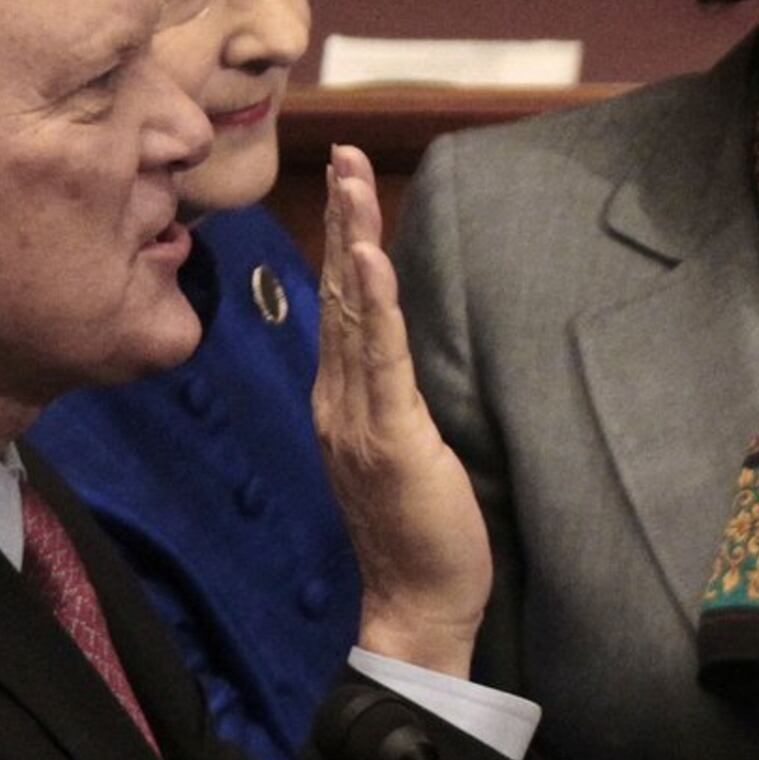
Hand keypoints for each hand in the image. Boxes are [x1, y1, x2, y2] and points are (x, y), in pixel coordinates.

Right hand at [313, 143, 489, 674]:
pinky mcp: (389, 435)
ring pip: (352, 312)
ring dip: (352, 238)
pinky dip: (373, 301)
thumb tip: (408, 368)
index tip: (345, 185)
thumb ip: (398, 407)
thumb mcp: (409, 456)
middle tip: (343, 153)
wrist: (415, 606)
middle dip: (340, 219)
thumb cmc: (421, 538)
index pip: (340, 310)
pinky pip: (379, 356)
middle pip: (336, 294)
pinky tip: (367, 256)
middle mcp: (337, 402)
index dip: (340, 245)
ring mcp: (357, 417)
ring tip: (351, 178)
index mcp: (342, 405)